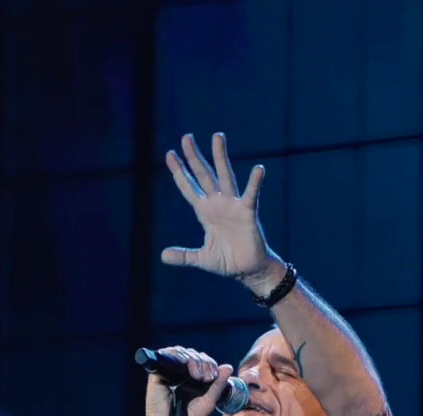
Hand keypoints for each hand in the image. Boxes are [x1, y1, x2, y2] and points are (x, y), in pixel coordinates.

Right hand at [142, 346, 233, 415]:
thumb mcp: (209, 400)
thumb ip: (218, 384)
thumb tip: (228, 367)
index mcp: (194, 377)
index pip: (203, 360)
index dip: (209, 364)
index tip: (212, 377)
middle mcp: (181, 372)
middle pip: (193, 354)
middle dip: (203, 362)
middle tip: (205, 378)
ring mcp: (169, 371)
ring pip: (182, 352)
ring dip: (193, 359)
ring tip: (197, 375)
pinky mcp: (158, 372)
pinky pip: (166, 354)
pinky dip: (176, 355)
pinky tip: (184, 364)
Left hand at [162, 132, 282, 288]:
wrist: (248, 271)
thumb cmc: (228, 262)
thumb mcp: (201, 258)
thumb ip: (183, 256)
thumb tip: (163, 256)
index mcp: (204, 212)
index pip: (188, 187)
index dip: (179, 171)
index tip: (170, 154)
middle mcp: (217, 203)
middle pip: (203, 174)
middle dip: (194, 156)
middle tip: (186, 137)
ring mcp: (233, 206)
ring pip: (225, 176)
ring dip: (220, 157)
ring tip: (217, 137)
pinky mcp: (247, 213)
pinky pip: (251, 195)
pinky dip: (255, 183)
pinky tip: (259, 169)